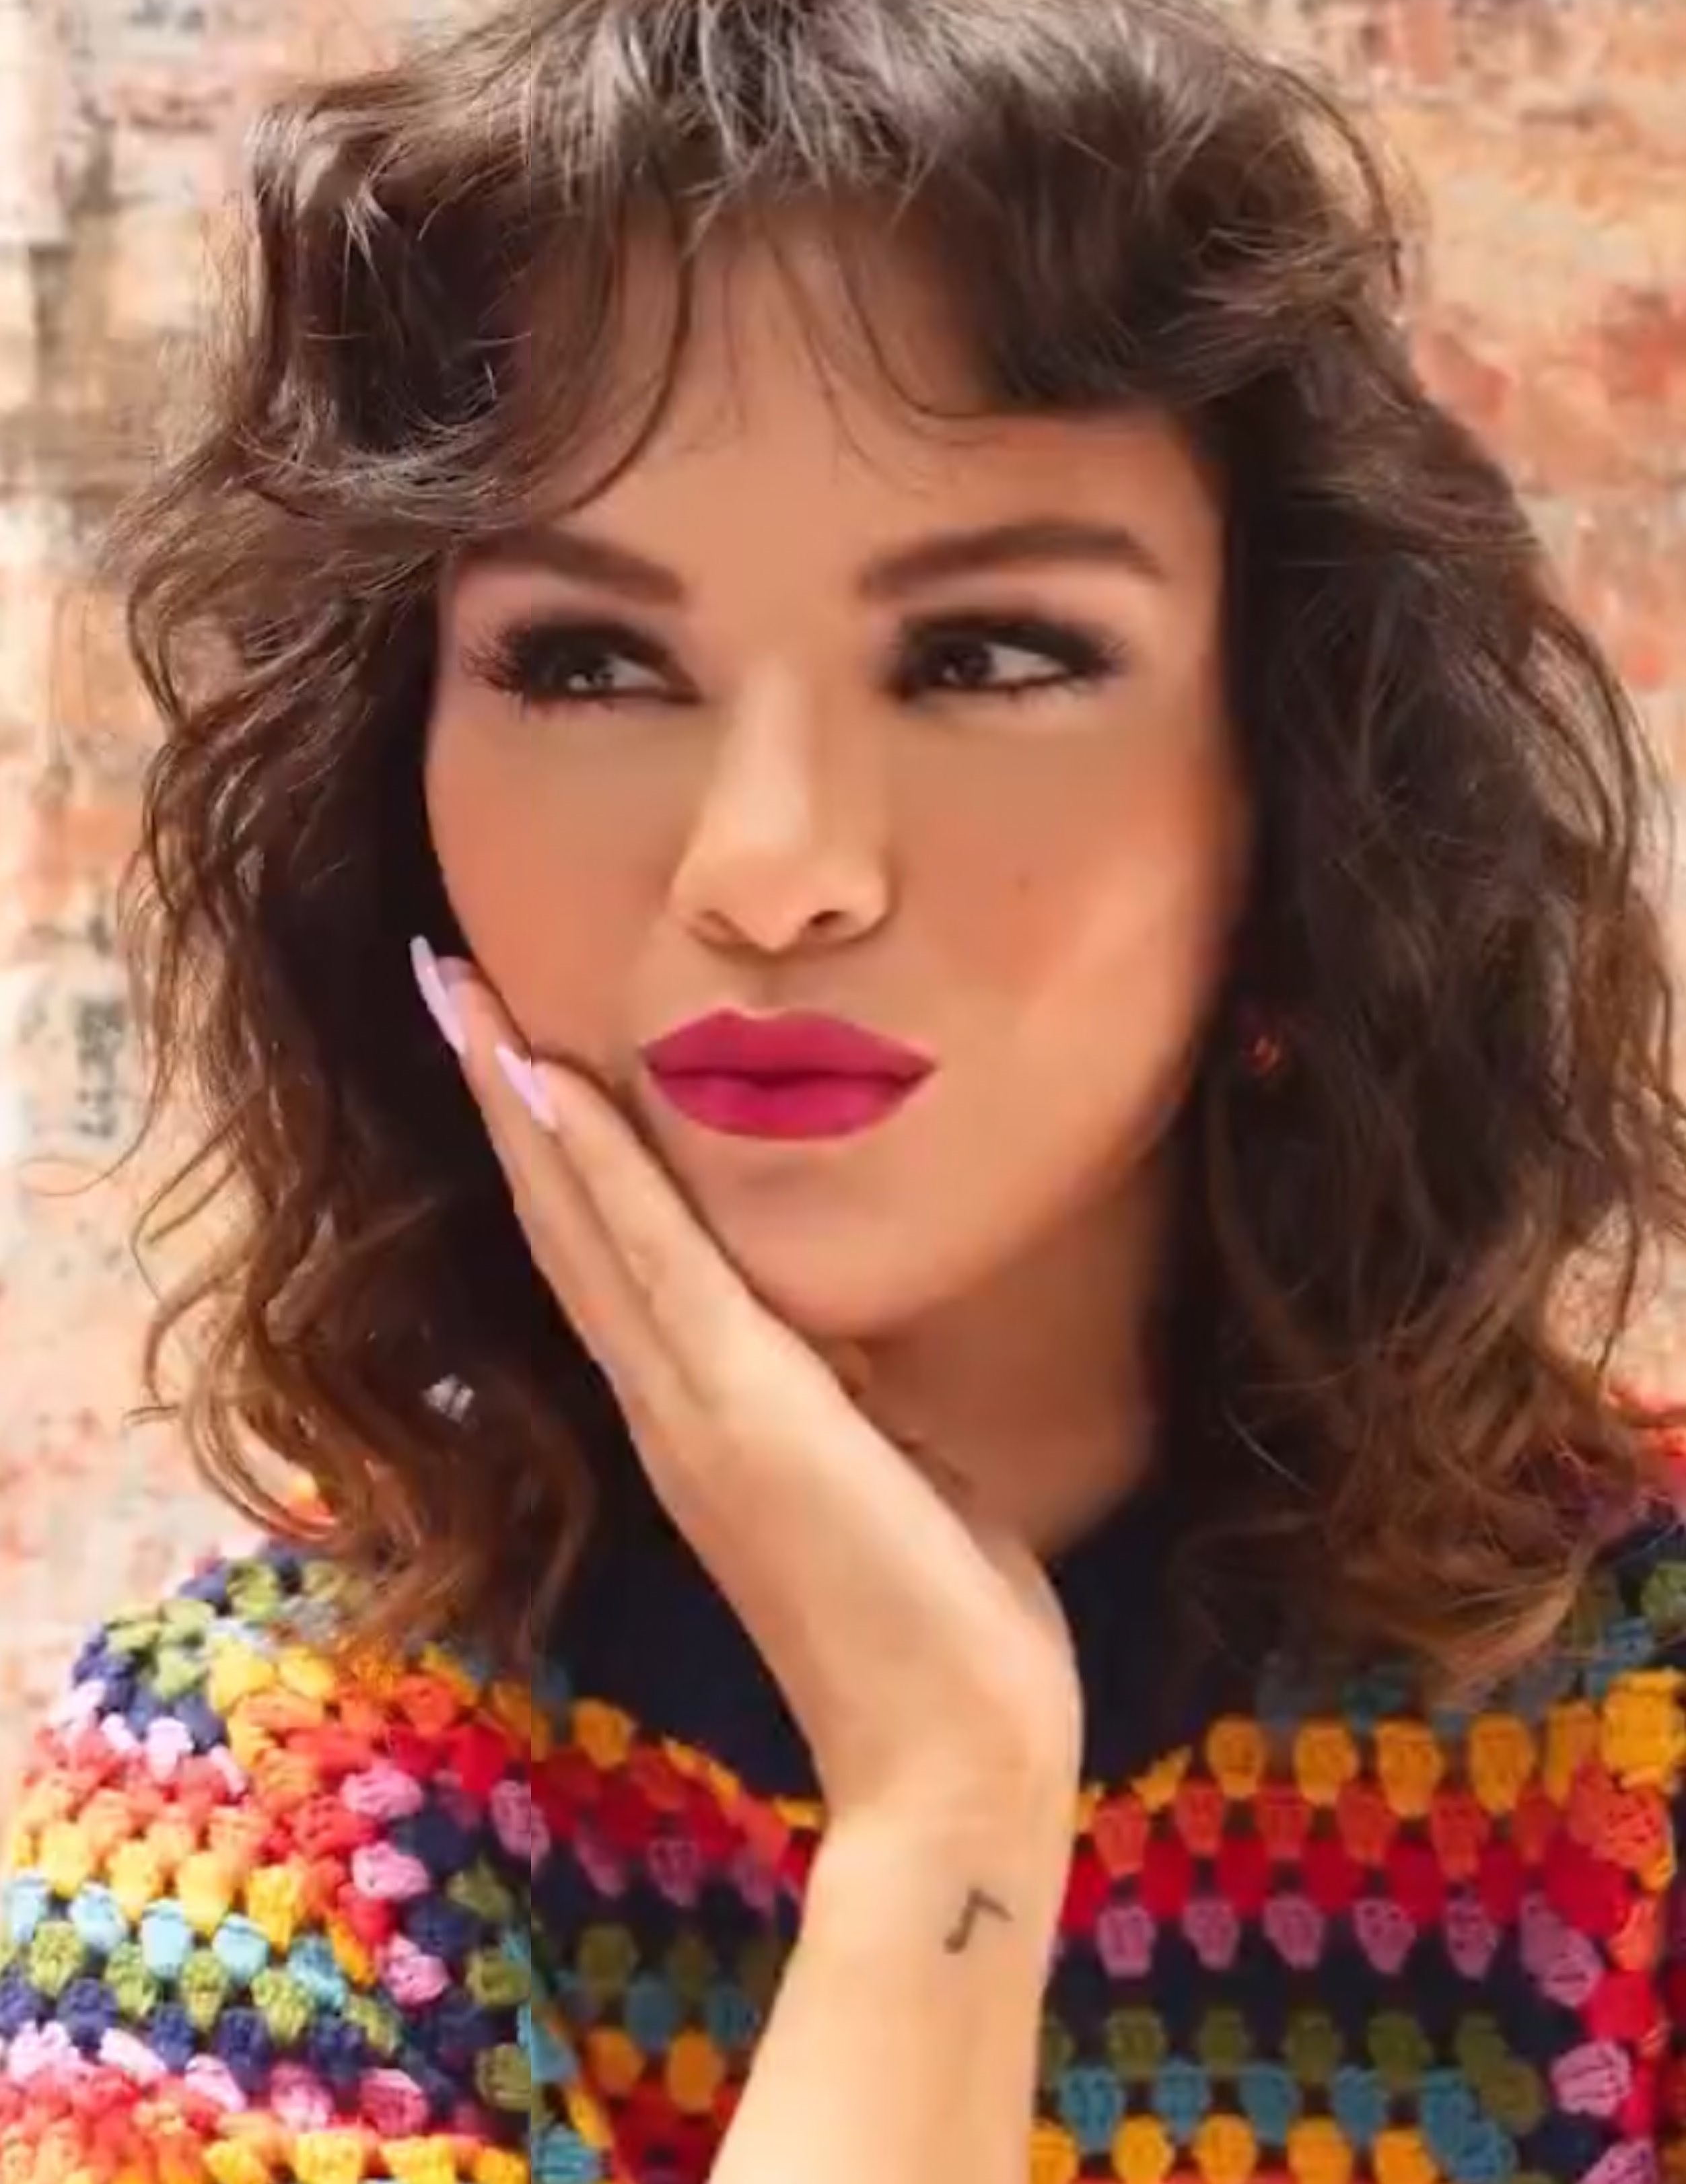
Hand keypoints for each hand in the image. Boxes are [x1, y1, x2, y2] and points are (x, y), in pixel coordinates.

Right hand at [423, 947, 1082, 1830]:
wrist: (955, 1757)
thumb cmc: (937, 1619)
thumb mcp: (886, 1464)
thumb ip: (842, 1391)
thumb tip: (843, 1328)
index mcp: (701, 1413)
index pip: (605, 1254)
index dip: (549, 1147)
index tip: (508, 1042)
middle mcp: (669, 1403)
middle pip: (564, 1222)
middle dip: (503, 1095)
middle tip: (442, 980)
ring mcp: (693, 1408)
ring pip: (585, 1224)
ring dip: (521, 1102)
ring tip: (462, 997)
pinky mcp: (742, 1414)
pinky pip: (656, 1265)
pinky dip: (594, 1170)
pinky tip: (547, 1085)